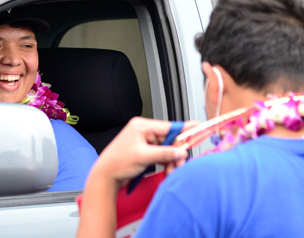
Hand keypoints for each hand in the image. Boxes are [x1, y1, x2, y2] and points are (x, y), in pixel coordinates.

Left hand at [76, 117, 197, 237]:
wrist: (105, 177)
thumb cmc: (116, 163)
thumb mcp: (143, 157)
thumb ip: (164, 153)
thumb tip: (181, 151)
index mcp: (141, 126)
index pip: (168, 126)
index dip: (184, 129)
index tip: (199, 127)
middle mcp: (143, 132)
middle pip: (170, 139)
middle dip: (176, 153)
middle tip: (180, 164)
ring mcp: (144, 142)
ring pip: (167, 149)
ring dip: (171, 161)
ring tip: (171, 171)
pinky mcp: (145, 152)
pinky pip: (162, 155)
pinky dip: (166, 164)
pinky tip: (167, 171)